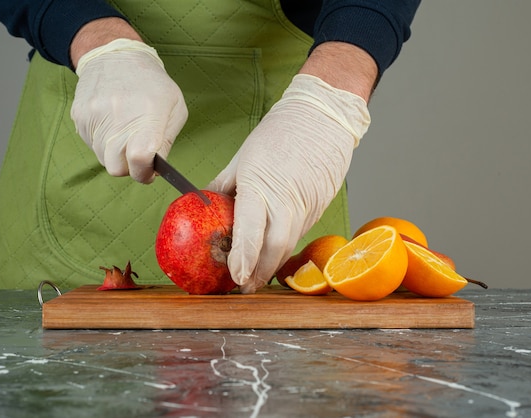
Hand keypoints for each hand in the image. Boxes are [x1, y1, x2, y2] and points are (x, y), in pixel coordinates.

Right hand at [71, 39, 187, 182]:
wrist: (116, 55)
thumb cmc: (152, 84)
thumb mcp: (175, 108)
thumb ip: (166, 142)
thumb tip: (155, 169)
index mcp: (146, 116)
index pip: (139, 159)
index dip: (144, 173)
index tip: (149, 171)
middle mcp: (117, 118)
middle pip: (117, 168)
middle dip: (129, 167)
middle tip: (138, 153)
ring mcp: (94, 118)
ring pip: (103, 159)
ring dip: (116, 153)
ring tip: (125, 130)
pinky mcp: (80, 117)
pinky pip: (91, 145)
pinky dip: (103, 141)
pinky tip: (112, 122)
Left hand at [208, 74, 370, 292]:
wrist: (323, 117)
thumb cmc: (279, 132)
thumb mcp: (243, 157)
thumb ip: (225, 184)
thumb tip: (207, 203)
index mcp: (261, 185)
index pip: (251, 230)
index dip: (243, 257)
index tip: (234, 275)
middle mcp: (286, 200)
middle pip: (275, 247)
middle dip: (259, 271)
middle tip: (244, 286)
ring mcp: (307, 205)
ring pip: (290, 244)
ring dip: (273, 264)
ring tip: (257, 276)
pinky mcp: (318, 207)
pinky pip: (300, 233)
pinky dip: (286, 247)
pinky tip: (275, 253)